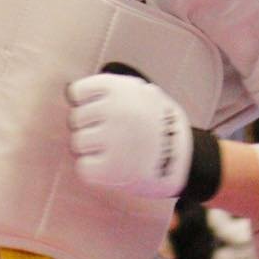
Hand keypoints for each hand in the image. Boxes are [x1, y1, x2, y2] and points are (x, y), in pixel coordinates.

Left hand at [67, 73, 192, 199]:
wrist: (188, 161)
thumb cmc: (159, 125)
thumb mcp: (144, 93)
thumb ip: (112, 91)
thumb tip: (71, 93)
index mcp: (121, 88)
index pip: (77, 91)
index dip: (86, 104)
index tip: (100, 113)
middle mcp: (115, 111)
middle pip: (76, 119)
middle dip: (90, 128)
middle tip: (114, 136)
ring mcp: (112, 140)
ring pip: (77, 143)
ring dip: (92, 150)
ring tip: (116, 151)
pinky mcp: (110, 168)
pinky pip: (83, 167)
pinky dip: (95, 170)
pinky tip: (114, 166)